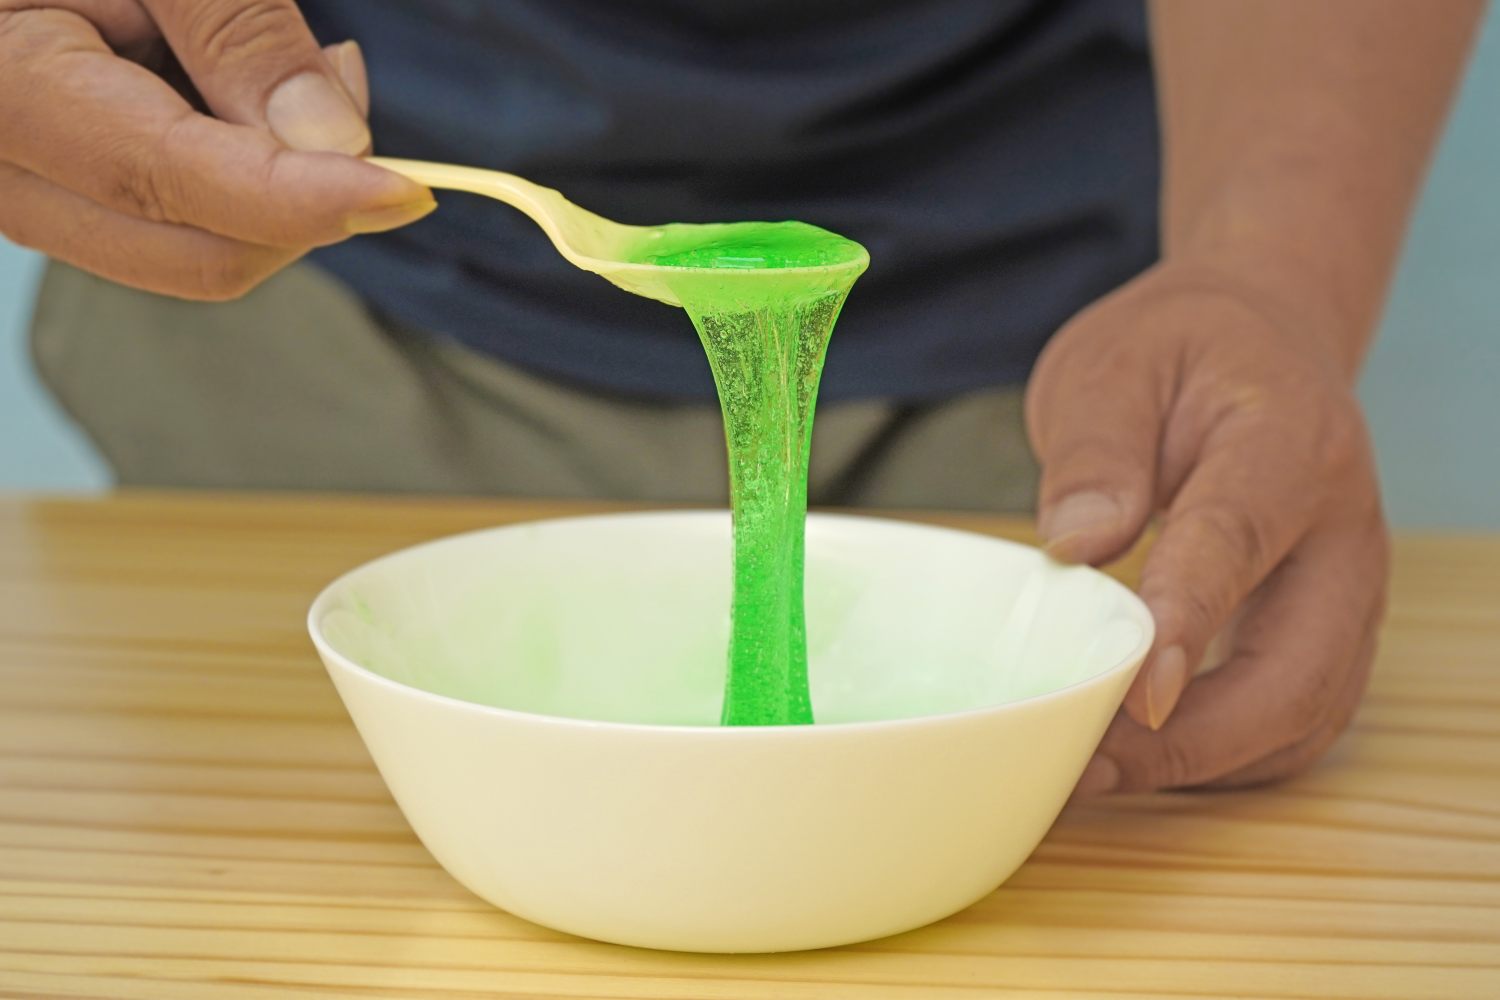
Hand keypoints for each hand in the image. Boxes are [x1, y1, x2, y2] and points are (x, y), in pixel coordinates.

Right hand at [0, 0, 433, 299]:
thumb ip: (235, 31)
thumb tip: (329, 138)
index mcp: (3, 92)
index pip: (166, 182)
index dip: (301, 197)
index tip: (406, 191)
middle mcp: (5, 175)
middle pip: (197, 252)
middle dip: (303, 198)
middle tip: (342, 81)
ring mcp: (32, 199)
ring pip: (198, 252)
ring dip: (277, 187)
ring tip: (287, 71)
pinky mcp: (69, 199)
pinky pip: (179, 228)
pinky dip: (242, 181)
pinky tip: (241, 97)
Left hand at [1026, 262, 1388, 793]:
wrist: (1257, 340)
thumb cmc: (1179, 351)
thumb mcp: (1113, 365)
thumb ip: (1096, 452)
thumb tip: (1080, 545)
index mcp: (1287, 444)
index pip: (1238, 541)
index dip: (1188, 622)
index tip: (1135, 692)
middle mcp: (1342, 531)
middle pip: (1299, 669)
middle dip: (1197, 736)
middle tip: (1087, 764)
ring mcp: (1347, 591)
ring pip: (1305, 715)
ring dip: (1207, 762)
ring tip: (1096, 773)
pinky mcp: (1328, 630)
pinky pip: (1294, 721)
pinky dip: (1224, 758)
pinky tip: (1143, 759)